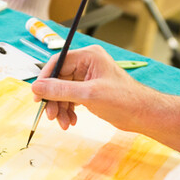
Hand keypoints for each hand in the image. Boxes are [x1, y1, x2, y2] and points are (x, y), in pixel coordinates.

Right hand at [31, 45, 149, 131]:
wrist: (143, 115)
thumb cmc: (124, 100)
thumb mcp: (88, 95)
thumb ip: (60, 90)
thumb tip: (36, 87)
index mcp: (89, 56)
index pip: (57, 62)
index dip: (45, 80)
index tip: (37, 97)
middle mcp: (87, 64)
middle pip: (58, 79)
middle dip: (54, 99)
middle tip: (50, 116)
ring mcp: (89, 78)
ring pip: (63, 91)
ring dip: (61, 108)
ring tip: (64, 123)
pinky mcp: (90, 90)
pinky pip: (71, 98)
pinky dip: (68, 110)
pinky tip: (72, 121)